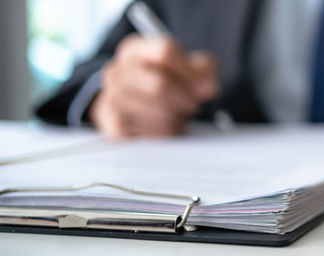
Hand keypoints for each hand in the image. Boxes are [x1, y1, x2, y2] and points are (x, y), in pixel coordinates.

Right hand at [90, 34, 218, 137]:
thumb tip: (208, 88)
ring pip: (157, 111)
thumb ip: (204, 73)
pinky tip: (165, 127)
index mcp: (135, 50)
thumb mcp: (191, 69)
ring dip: (176, 118)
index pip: (165, 53)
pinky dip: (164, 133)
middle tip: (192, 105)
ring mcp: (111, 97)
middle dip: (184, 99)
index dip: (189, 72)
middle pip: (159, 84)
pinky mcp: (113, 125)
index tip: (201, 86)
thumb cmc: (168, 83)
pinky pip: (148, 133)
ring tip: (176, 115)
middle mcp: (117, 70)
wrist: (139, 107)